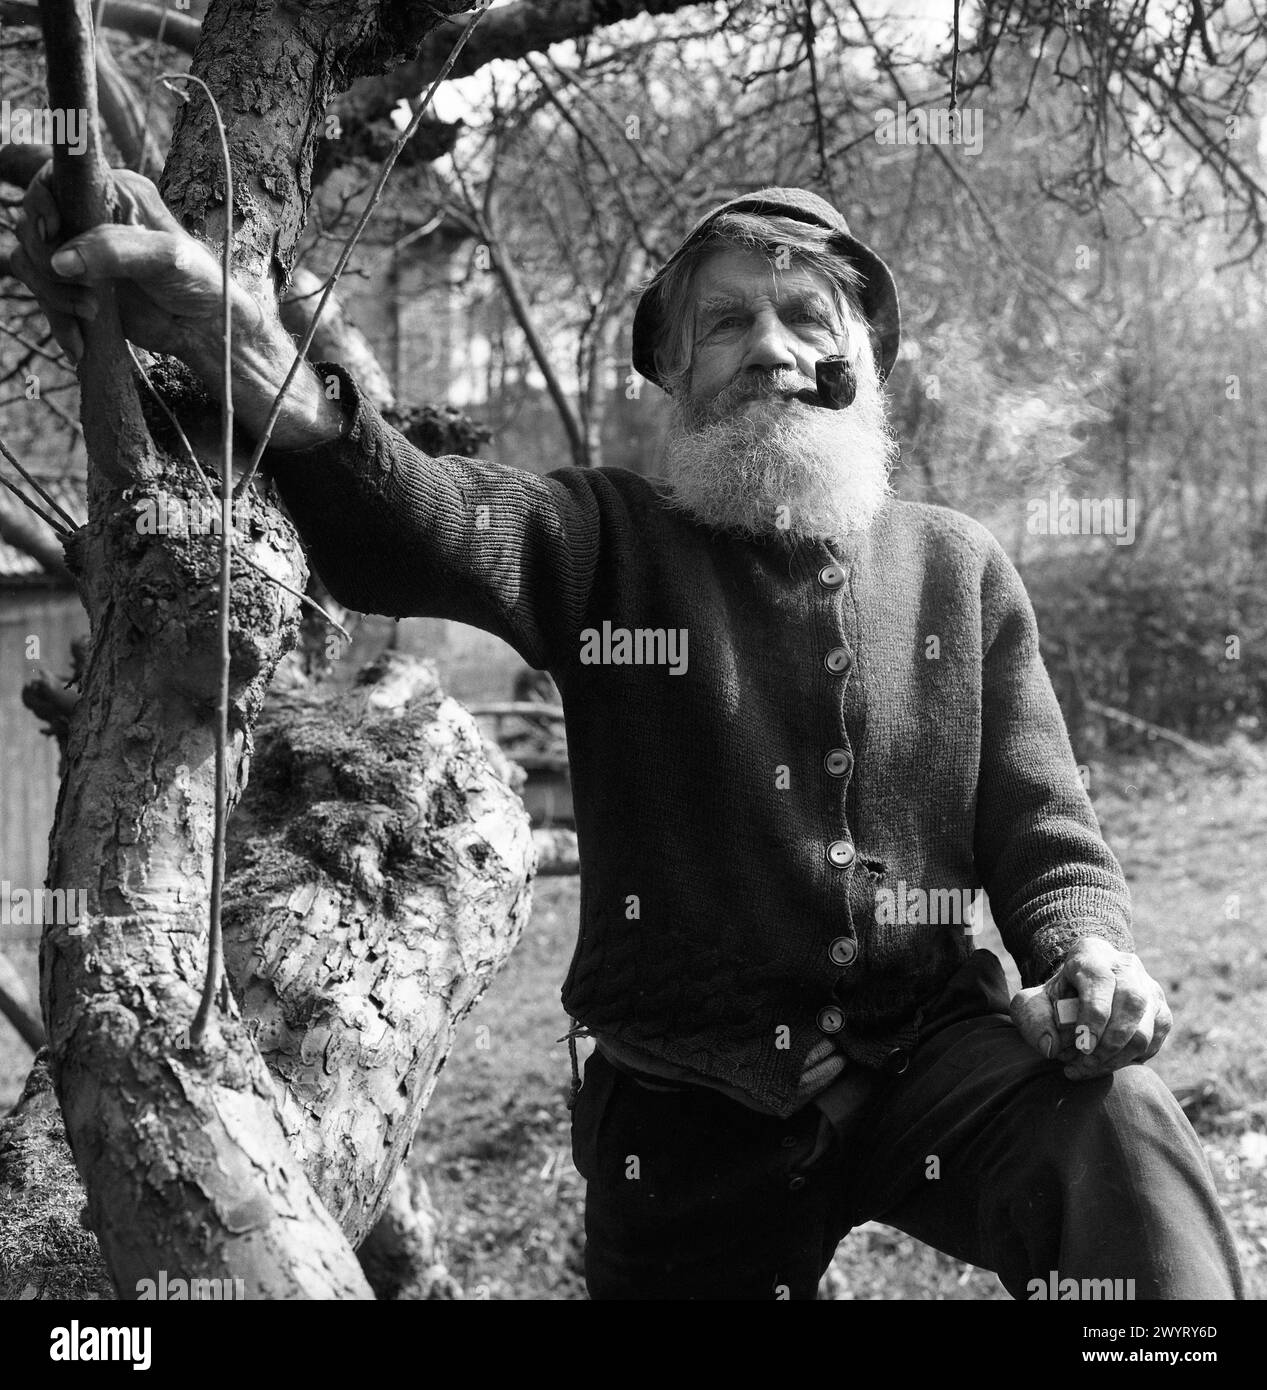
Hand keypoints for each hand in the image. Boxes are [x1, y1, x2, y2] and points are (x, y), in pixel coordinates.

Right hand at [7, 162, 246, 366]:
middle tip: (88, 298)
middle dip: (48, 264)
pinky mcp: (78, 284)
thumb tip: (59, 261)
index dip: (41, 204)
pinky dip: (56, 319)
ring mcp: (81, 251)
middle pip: (33, 225)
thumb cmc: (199, 284)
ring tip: (91, 317)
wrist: (205, 328)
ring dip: (52, 296)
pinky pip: (43, 294)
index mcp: (117, 192)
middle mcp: (92, 215)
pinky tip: (79, 343)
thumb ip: (114, 250)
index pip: (54, 178)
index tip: (53, 234)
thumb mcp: (166, 259)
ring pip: (31, 262)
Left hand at [1010, 935, 1172, 1079]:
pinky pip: (1155, 1041)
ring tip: (1091, 1069)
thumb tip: (1050, 1047)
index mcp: (1092, 954)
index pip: (1101, 982)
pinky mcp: (1161, 1012)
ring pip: (1147, 1027)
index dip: (1093, 1018)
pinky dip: (1133, 1059)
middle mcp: (1126, 966)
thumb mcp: (1033, 1003)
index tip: (1082, 1047)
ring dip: (1120, 1057)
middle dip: (1109, 1042)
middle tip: (1085, 1064)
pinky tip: (1108, 1064)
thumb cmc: (1055, 997)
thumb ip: (1034, 1021)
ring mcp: (1149, 988)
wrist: (1079, 990)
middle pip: (1131, 1003)